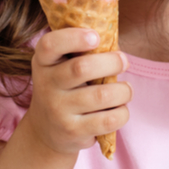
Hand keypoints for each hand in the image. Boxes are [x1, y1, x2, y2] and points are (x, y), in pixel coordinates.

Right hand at [24, 26, 130, 154]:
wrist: (46, 131)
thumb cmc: (63, 89)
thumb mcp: (59, 67)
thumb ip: (77, 52)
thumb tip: (113, 38)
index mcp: (43, 62)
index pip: (50, 45)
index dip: (74, 38)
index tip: (96, 36)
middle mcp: (46, 85)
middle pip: (82, 68)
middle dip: (112, 62)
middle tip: (123, 61)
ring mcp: (58, 110)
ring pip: (102, 95)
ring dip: (123, 90)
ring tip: (125, 89)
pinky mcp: (73, 131)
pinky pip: (109, 119)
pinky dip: (123, 112)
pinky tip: (119, 109)